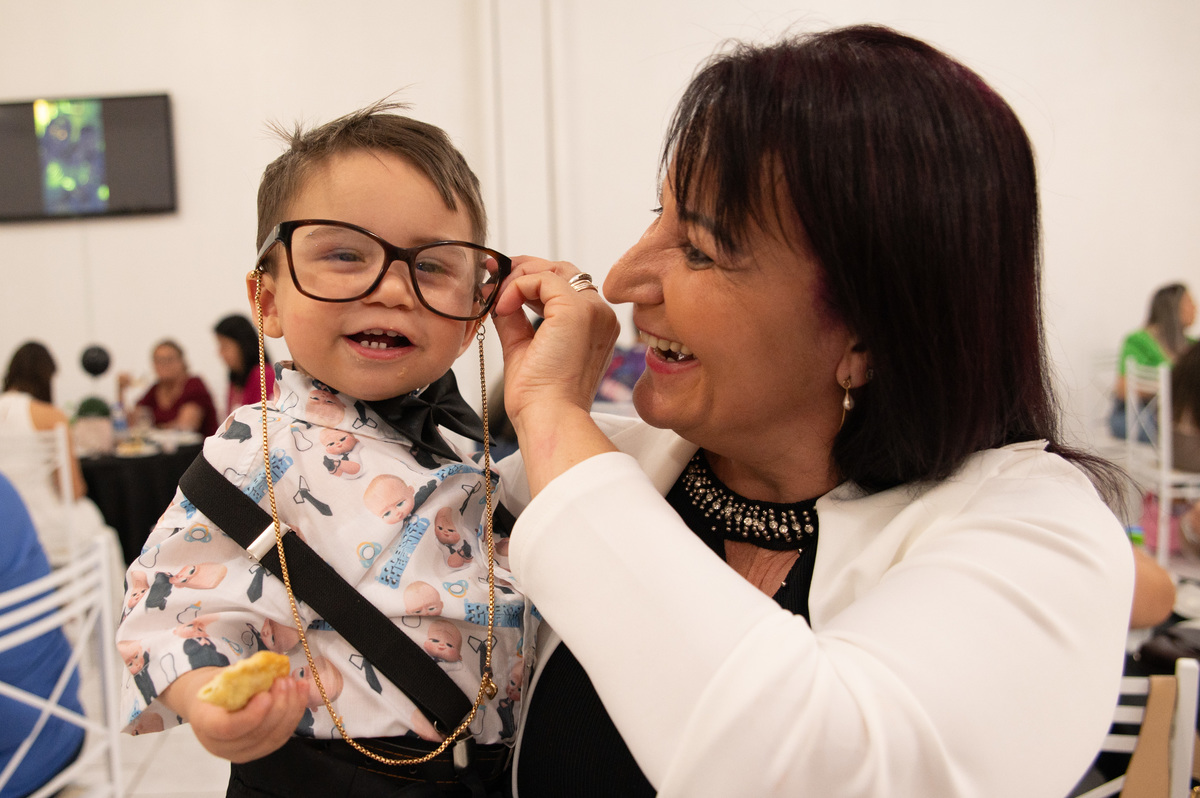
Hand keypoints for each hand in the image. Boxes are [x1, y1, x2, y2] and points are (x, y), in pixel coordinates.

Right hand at [161, 666, 308, 762]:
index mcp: (206, 726)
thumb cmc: (215, 688)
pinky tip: (301, 691)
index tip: (266, 695)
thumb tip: (268, 666)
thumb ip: (241, 677)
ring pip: (274, 737)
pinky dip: (296, 712)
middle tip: (284, 681)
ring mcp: (244, 752)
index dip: (251, 715)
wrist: (210, 705)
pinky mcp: (262, 749)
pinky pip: (283, 735)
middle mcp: (223, 746)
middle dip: (278, 706)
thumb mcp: (220, 679)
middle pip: (257, 734)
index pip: (229, 728)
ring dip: (291, 708)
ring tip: (294, 684)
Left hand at [491, 257, 619, 493]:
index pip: (566, 287)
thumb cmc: (540, 397)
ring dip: (520, 277)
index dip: (532, 281)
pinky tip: (504, 307)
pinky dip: (517, 286)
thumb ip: (516, 319)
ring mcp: (593, 311)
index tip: (503, 287)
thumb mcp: (523, 347)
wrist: (548, 417)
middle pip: (564, 271)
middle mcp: (600, 315)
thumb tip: (499, 297)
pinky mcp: (577, 310)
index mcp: (594, 327)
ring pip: (555, 269)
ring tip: (499, 299)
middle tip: (495, 279)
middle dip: (526, 270)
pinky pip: (543, 278)